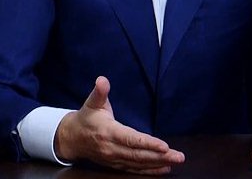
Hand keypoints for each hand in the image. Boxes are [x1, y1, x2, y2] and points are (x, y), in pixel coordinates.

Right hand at [54, 76, 184, 174]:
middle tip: (179, 156)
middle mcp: (112, 149)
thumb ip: (99, 92)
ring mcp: (114, 159)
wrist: (72, 139)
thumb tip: (102, 80)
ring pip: (139, 164)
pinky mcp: (116, 165)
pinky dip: (150, 171)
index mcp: (108, 132)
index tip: (164, 146)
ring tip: (176, 161)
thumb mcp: (92, 102)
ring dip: (159, 164)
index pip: (131, 139)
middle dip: (160, 156)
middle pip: (139, 155)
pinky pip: (134, 170)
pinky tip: (164, 168)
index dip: (148, 143)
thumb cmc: (87, 117)